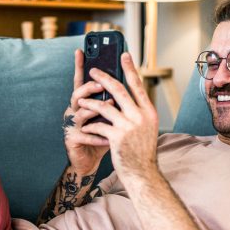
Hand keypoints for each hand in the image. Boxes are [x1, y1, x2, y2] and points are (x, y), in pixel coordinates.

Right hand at [62, 49, 110, 175]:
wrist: (89, 162)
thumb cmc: (102, 136)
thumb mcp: (110, 117)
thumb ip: (115, 102)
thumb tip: (129, 81)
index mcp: (83, 103)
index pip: (81, 81)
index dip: (79, 66)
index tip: (80, 50)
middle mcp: (74, 111)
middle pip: (78, 94)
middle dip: (88, 88)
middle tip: (100, 84)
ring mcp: (71, 125)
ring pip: (81, 113)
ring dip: (96, 110)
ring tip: (111, 107)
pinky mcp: (72, 140)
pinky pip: (86, 135)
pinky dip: (98, 136)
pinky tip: (108, 137)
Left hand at [79, 53, 159, 182]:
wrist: (143, 174)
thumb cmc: (142, 152)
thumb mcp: (146, 129)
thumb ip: (138, 112)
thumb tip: (123, 98)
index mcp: (149, 112)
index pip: (138, 85)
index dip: (130, 69)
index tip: (124, 55)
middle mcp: (141, 116)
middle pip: (119, 90)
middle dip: (104, 78)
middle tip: (93, 69)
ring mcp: (129, 126)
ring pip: (105, 106)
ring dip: (90, 101)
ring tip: (80, 99)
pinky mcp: (117, 137)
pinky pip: (99, 125)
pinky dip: (90, 125)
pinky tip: (85, 127)